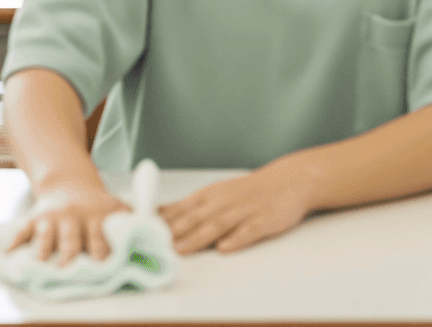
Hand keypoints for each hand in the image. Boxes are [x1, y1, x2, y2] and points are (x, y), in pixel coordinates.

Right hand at [10, 172, 128, 264]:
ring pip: (46, 234)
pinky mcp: (34, 218)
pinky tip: (7, 251)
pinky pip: (21, 228)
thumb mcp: (119, 208)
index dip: (103, 253)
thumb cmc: (98, 206)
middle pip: (72, 239)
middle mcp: (73, 217)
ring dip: (42, 248)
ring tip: (37, 263)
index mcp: (96, 218)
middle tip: (67, 270)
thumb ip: (137, 223)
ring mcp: (52, 217)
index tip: (104, 266)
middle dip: (70, 254)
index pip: (101, 239)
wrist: (69, 182)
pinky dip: (14, 239)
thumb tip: (163, 242)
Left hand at [159, 159, 315, 254]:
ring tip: (182, 249)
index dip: (163, 222)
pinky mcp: (264, 221)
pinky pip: (248, 231)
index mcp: (209, 196)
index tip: (145, 231)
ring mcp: (243, 211)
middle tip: (156, 244)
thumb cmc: (246, 192)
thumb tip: (159, 214)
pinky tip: (225, 248)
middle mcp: (222, 202)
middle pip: (195, 218)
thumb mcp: (215, 194)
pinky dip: (236, 239)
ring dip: (198, 237)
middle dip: (174, 232)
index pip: (181, 209)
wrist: (286, 181)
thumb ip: (189, 207)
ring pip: (217, 225)